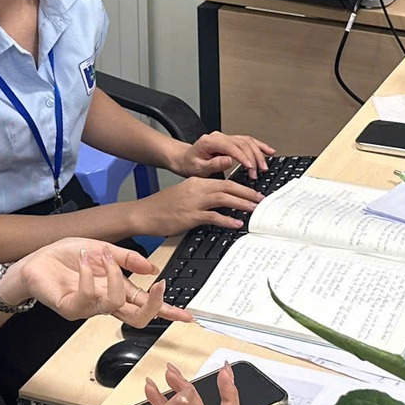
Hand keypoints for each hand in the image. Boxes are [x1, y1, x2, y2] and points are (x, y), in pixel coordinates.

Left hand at [7, 239, 190, 328]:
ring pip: (115, 304)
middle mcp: (104, 302)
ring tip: (102, 256)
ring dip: (114, 275)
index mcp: (115, 289)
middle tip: (158, 286)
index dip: (166, 311)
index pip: (145, 305)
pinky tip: (84, 260)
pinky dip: (88, 274)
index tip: (186, 315)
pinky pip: (88, 297)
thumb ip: (128, 258)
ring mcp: (88, 307)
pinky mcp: (70, 307)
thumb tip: (152, 267)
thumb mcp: (103, 249)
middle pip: (137, 318)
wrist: (34, 261)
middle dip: (154, 305)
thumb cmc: (64, 257)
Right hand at [130, 176, 263, 236]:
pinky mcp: (191, 216)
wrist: (144, 213)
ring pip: (224, 199)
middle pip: (228, 187)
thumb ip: (203, 194)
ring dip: (242, 204)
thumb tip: (221, 199)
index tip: (254, 192)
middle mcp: (197, 189)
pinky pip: (213, 216)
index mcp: (197, 181)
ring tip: (254, 210)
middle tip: (260, 200)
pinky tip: (236, 223)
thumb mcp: (185, 193)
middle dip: (247, 193)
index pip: (225, 180)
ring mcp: (194, 202)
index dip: (242, 186)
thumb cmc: (163, 206)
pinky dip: (227, 220)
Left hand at [170, 131, 275, 178]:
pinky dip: (259, 146)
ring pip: (247, 141)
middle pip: (242, 143)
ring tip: (264, 165)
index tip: (250, 168)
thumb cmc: (189, 164)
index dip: (243, 157)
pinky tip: (268, 151)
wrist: (184, 159)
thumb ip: (213, 164)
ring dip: (258, 153)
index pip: (232, 147)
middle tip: (258, 171)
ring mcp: (226, 138)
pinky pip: (248, 141)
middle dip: (253, 158)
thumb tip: (229, 160)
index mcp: (210, 141)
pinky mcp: (231, 142)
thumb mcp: (198, 168)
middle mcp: (219, 137)